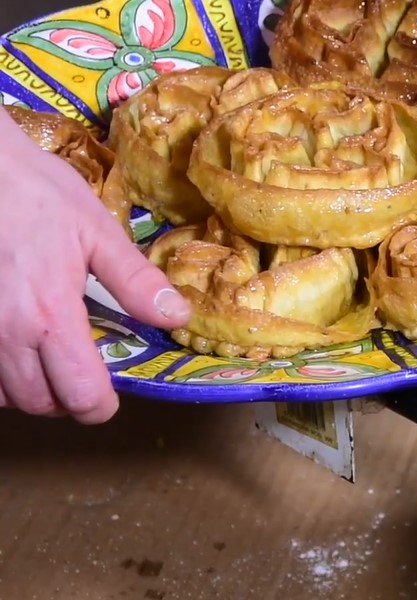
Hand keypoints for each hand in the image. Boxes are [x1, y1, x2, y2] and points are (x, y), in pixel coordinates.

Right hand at [0, 108, 189, 423]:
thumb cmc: (34, 191)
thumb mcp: (96, 230)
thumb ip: (134, 281)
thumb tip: (176, 316)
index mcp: (50, 315)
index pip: (79, 394)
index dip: (99, 406)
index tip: (109, 397)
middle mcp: (7, 333)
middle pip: (40, 403)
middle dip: (68, 400)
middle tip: (83, 376)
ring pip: (2, 395)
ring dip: (30, 390)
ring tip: (48, 364)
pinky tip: (14, 348)